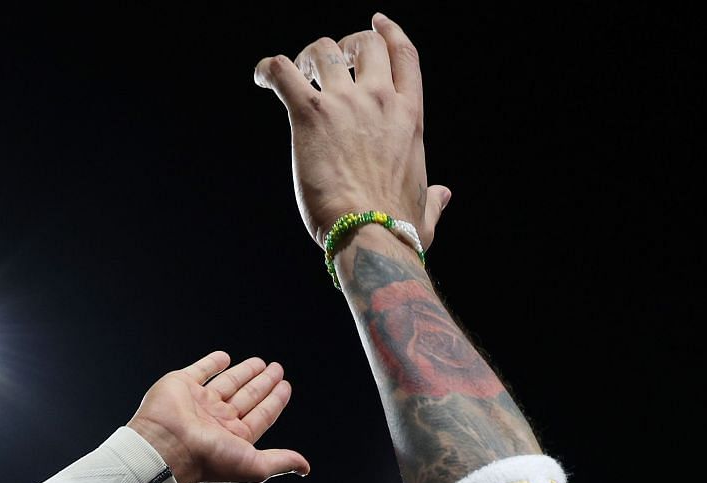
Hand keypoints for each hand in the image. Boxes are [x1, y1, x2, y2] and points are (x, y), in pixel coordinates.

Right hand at [127, 353, 302, 482]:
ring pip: (227, 383)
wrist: (167, 445)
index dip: (275, 401)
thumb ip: (280, 461)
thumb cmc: (207, 459)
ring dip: (244, 372)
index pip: (260, 415)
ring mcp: (199, 402)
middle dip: (263, 383)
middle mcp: (216, 419)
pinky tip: (225, 358)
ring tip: (260, 363)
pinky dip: (212, 363)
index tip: (285, 386)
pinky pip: (200, 371)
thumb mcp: (254, 465)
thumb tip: (305, 467)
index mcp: (232, 437)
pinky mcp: (182, 385)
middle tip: (277, 369)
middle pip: (247, 397)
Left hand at [254, 14, 448, 247]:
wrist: (370, 236)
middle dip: (346, 46)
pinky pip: (283, 71)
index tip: (377, 22)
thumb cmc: (398, 230)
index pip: (404, 56)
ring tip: (298, 75)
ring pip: (324, 50)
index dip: (390, 32)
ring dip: (309, 56)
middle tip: (327, 66)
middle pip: (365, 44)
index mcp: (410, 117)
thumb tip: (444, 195)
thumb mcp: (425, 212)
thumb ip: (434, 199)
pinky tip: (262, 77)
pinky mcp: (310, 114)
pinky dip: (269, 69)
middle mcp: (380, 100)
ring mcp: (345, 104)